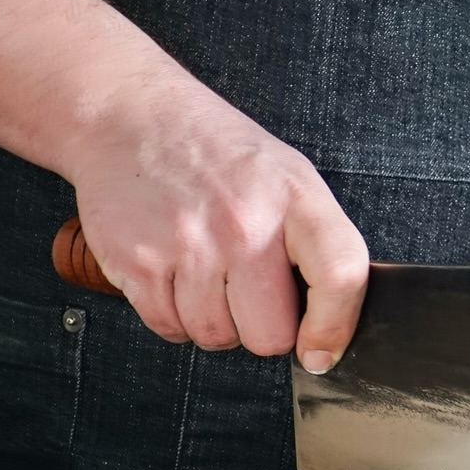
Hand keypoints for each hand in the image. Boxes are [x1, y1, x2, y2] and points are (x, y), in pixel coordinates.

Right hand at [62, 66, 368, 366]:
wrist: (131, 117)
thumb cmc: (215, 152)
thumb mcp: (286, 175)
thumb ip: (316, 243)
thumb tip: (329, 327)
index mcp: (294, 196)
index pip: (339, 277)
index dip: (334, 328)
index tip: (319, 351)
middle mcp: (243, 222)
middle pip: (269, 336)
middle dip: (259, 327)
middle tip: (246, 289)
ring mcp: (188, 244)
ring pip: (216, 337)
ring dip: (212, 319)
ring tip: (205, 269)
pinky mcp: (137, 262)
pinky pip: (169, 328)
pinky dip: (172, 314)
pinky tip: (173, 272)